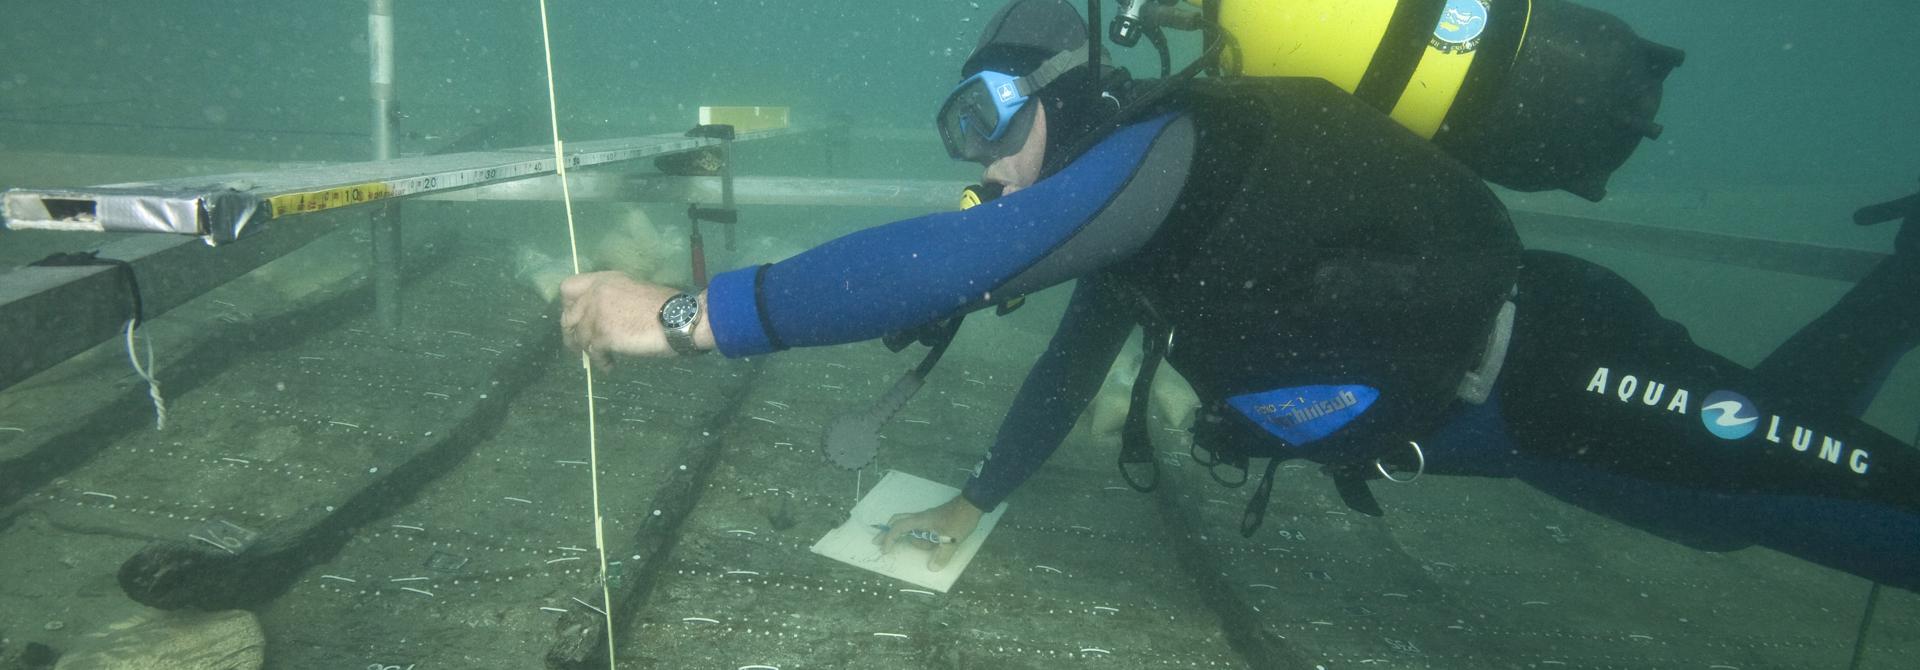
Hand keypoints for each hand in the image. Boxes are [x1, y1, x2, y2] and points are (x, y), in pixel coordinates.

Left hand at [559, 271, 696, 368]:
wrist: (677, 319)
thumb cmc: (663, 306)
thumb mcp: (632, 291)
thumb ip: (611, 299)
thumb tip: (602, 316)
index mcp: (603, 280)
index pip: (568, 288)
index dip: (568, 305)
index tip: (575, 318)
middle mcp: (595, 294)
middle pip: (568, 317)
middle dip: (572, 334)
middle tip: (579, 346)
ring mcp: (597, 315)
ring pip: (580, 338)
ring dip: (589, 351)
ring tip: (601, 358)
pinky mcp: (603, 335)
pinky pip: (594, 353)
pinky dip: (601, 362)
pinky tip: (610, 366)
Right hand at [875, 495, 985, 571]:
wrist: (973, 504)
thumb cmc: (960, 519)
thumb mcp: (952, 540)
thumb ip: (942, 555)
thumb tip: (932, 568)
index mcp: (921, 521)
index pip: (899, 527)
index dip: (889, 538)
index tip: (885, 550)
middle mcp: (921, 519)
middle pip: (898, 522)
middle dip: (887, 532)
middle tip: (876, 541)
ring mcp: (927, 519)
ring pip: (911, 528)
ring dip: (913, 539)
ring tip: (933, 545)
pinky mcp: (934, 521)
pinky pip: (921, 530)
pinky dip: (919, 537)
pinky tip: (930, 545)